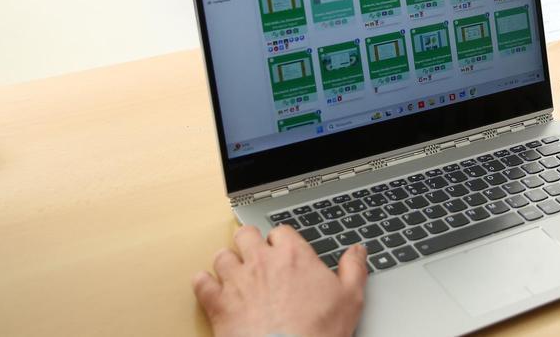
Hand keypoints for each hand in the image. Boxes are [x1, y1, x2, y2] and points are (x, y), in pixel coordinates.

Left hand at [192, 225, 367, 336]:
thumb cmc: (318, 332)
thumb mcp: (350, 298)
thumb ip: (354, 268)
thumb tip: (358, 251)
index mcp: (293, 255)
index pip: (281, 231)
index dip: (282, 241)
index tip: (285, 252)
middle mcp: (261, 262)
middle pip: (246, 234)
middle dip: (250, 242)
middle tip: (256, 255)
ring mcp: (236, 281)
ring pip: (222, 255)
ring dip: (227, 262)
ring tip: (235, 272)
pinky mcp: (218, 303)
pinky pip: (201, 282)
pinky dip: (204, 284)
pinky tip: (212, 288)